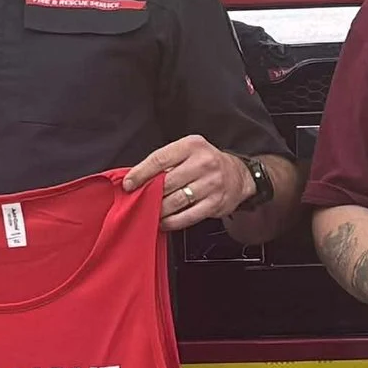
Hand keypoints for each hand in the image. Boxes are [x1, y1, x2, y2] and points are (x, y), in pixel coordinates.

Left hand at [124, 135, 251, 230]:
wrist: (238, 175)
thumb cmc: (206, 162)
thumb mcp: (188, 152)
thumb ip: (166, 161)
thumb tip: (137, 178)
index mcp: (192, 146)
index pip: (160, 159)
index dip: (141, 173)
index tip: (128, 184)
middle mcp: (203, 163)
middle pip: (166, 182)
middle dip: (149, 194)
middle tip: (138, 200)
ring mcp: (211, 184)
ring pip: (175, 201)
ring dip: (158, 210)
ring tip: (150, 212)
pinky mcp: (215, 203)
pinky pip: (187, 216)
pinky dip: (171, 222)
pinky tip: (164, 222)